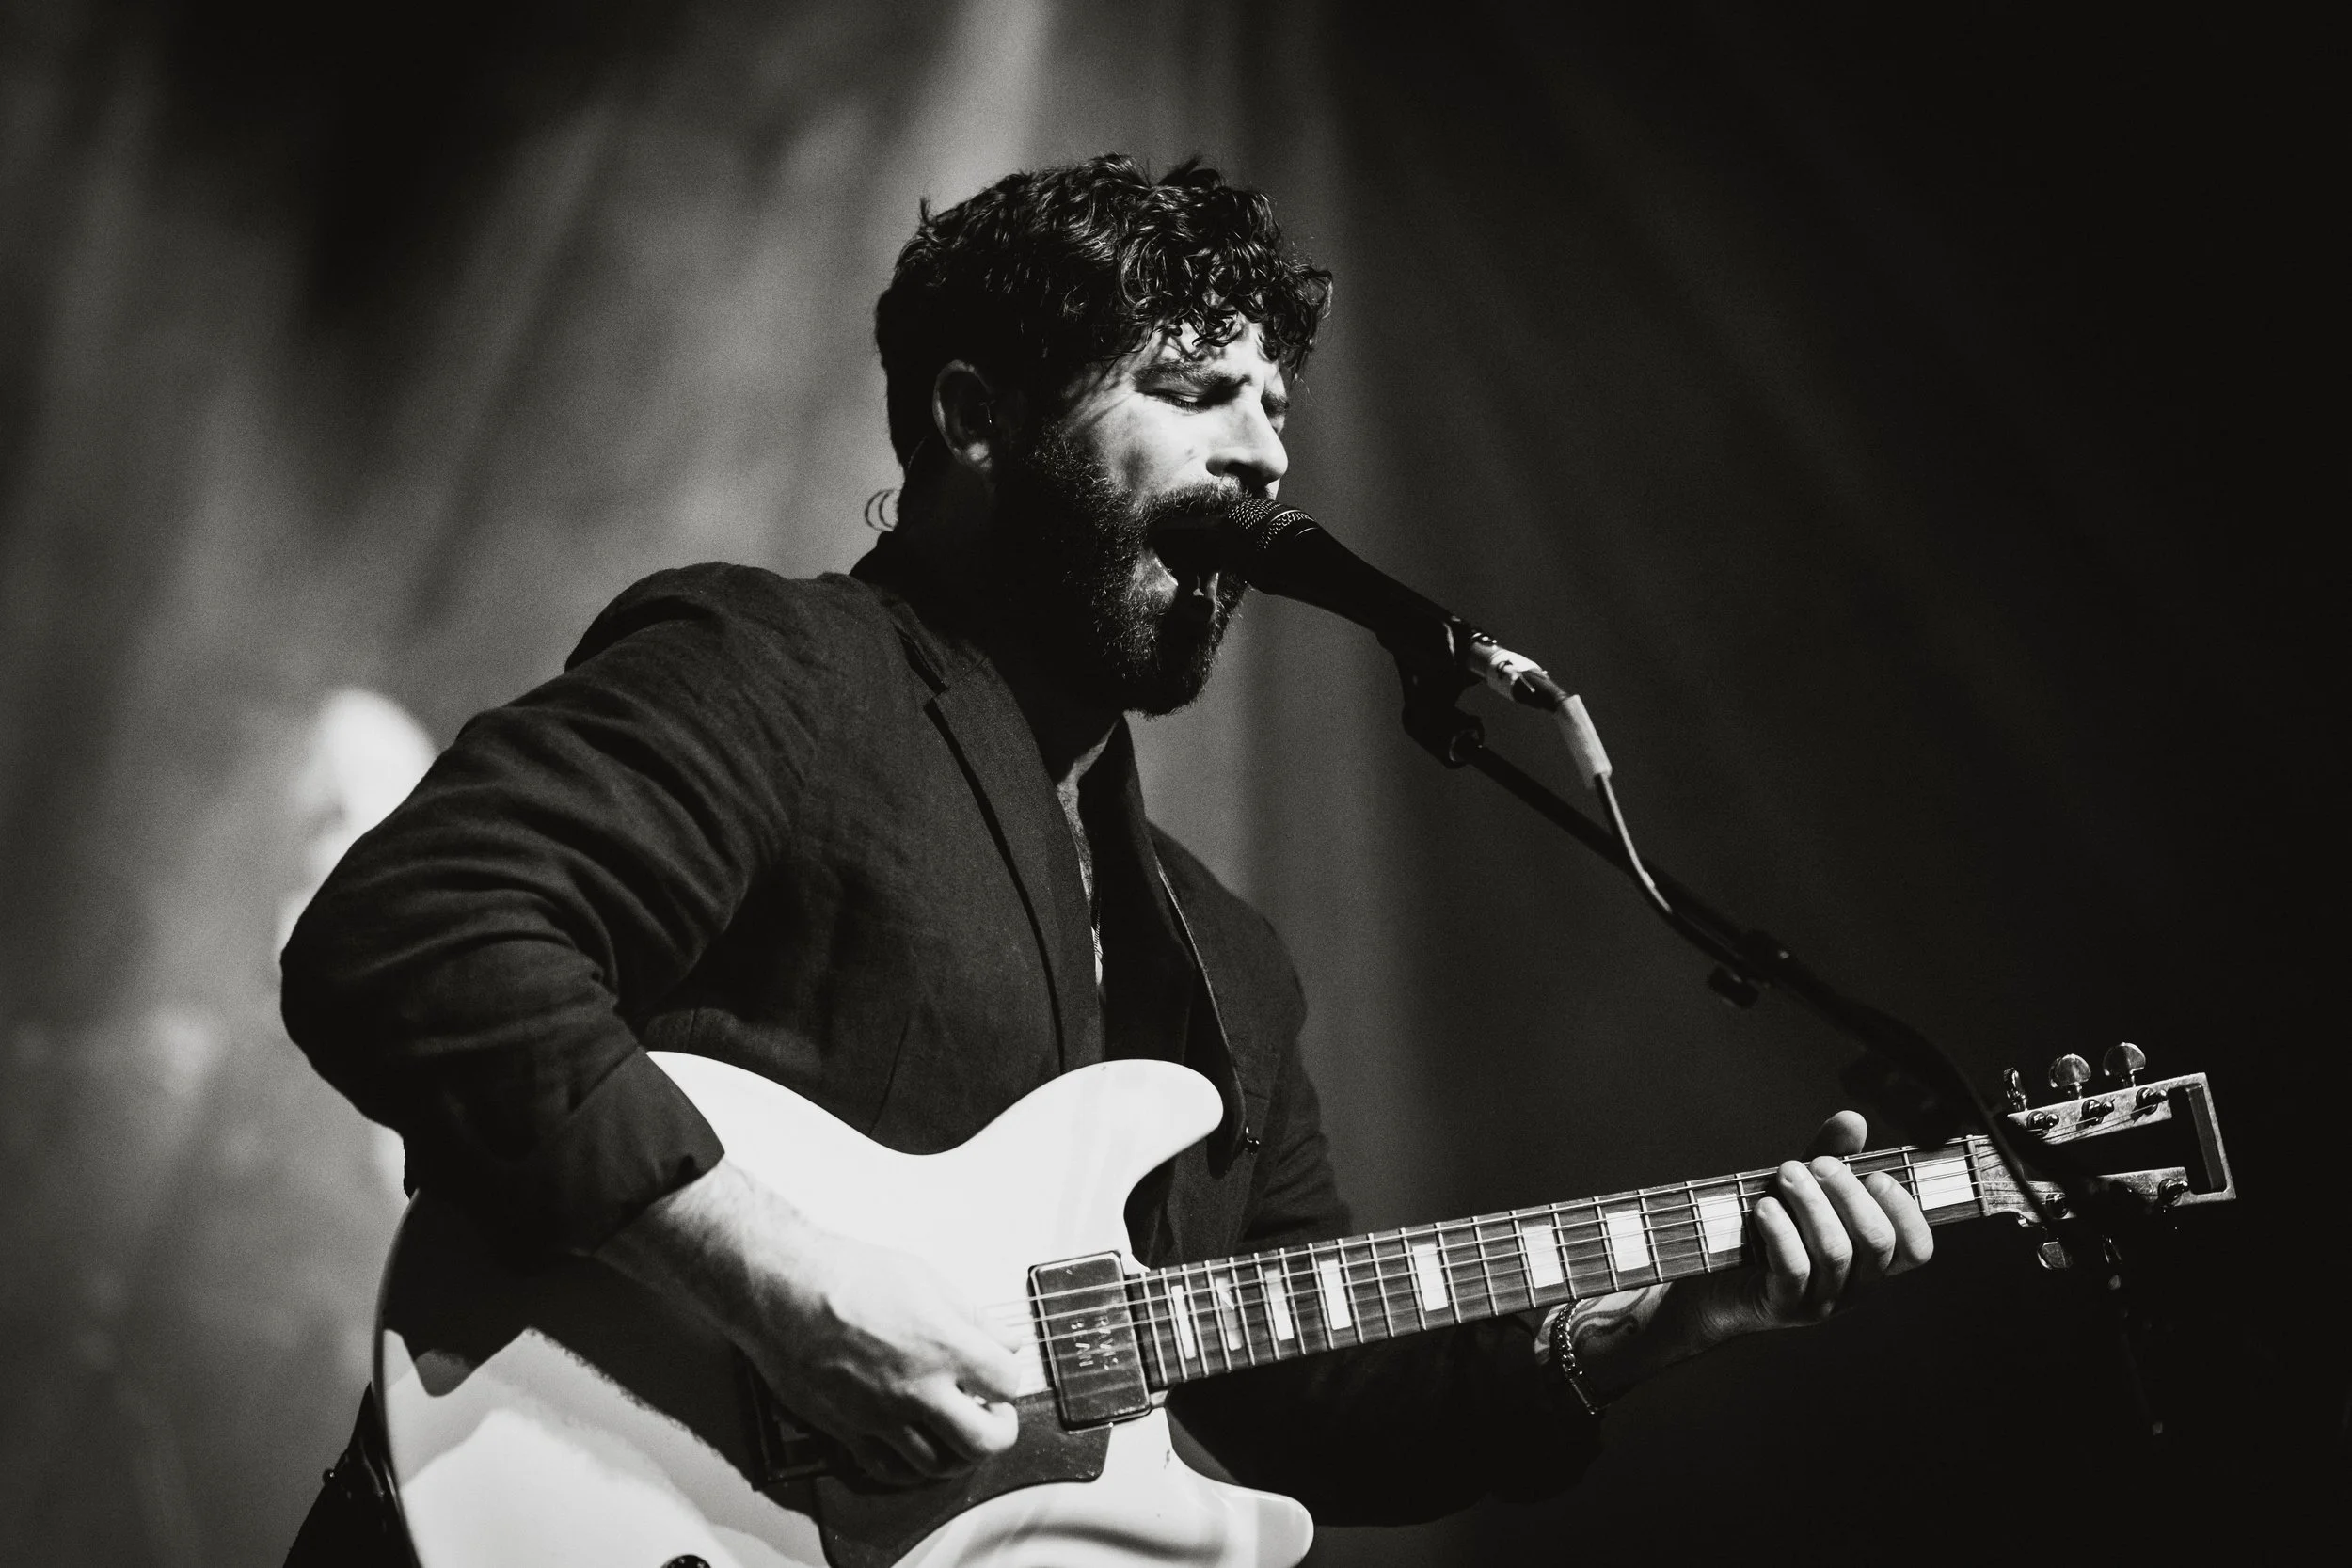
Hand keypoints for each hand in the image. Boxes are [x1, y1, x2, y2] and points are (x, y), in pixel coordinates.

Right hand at [600, 1159, 1021, 1485]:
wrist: (783, 1290)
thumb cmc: (845, 1275)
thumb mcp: (925, 1278)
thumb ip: (970, 1316)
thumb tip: (998, 1340)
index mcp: (945, 1346)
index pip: (1007, 1382)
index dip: (1006, 1378)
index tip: (997, 1372)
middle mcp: (919, 1389)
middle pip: (986, 1440)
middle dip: (998, 1428)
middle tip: (991, 1414)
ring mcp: (883, 1416)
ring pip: (940, 1465)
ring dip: (957, 1451)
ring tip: (955, 1429)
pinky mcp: (850, 1430)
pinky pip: (890, 1470)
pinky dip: (911, 1467)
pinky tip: (915, 1447)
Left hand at [1566, 1111, 1935, 1396]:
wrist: (1710, 1285)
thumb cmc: (1765, 1232)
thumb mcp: (1802, 1192)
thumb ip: (1830, 1157)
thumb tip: (1853, 1119)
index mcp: (1869, 1263)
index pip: (1916, 1249)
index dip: (1906, 1212)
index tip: (1878, 1176)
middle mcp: (1853, 1288)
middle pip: (1875, 1243)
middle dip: (1849, 1194)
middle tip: (1817, 1165)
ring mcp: (1820, 1302)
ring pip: (1835, 1252)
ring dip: (1812, 1204)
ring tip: (1787, 1173)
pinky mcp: (1782, 1306)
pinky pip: (1793, 1269)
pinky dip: (1781, 1231)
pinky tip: (1764, 1206)